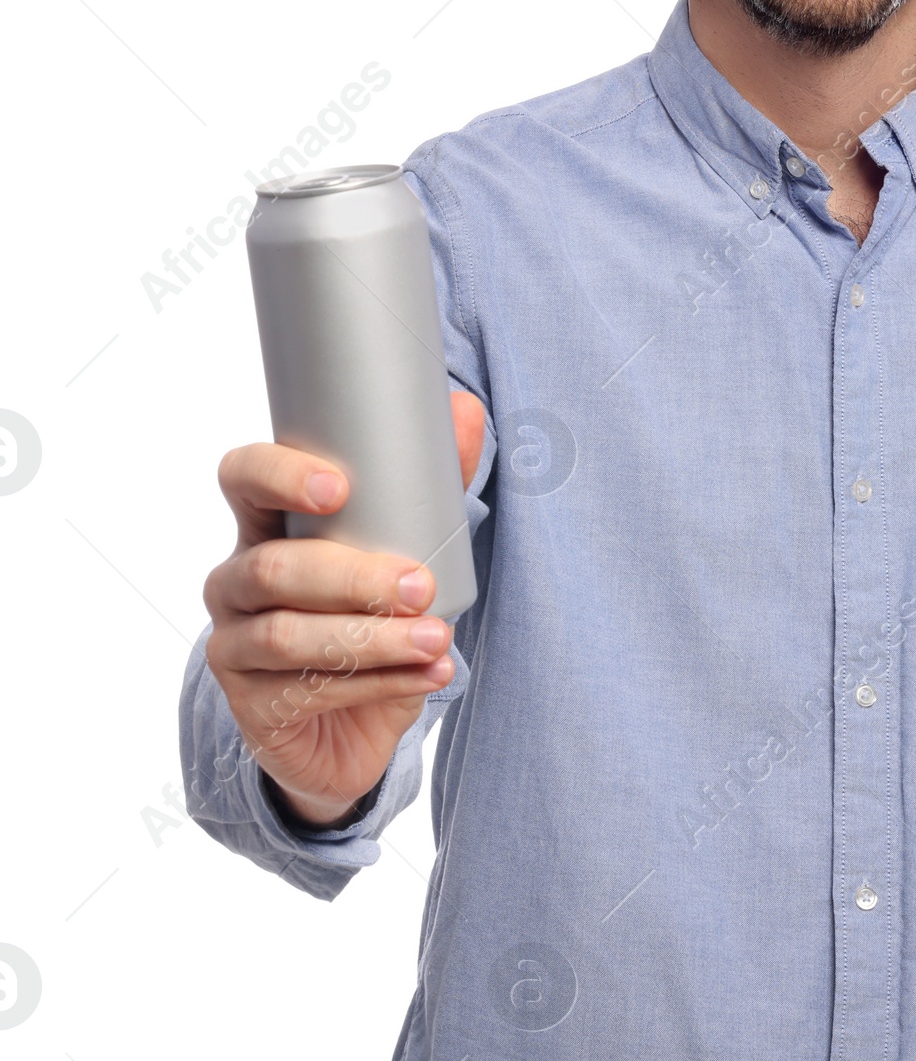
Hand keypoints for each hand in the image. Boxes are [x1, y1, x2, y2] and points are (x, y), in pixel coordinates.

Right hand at [201, 390, 484, 827]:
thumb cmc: (373, 611)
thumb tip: (465, 408)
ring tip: (436, 637)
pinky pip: (308, 690)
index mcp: (267, 525)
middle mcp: (236, 581)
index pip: (243, 478)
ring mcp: (235, 646)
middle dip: (352, 576)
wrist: (353, 723)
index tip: (338, 486)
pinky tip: (429, 673)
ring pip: (289, 636)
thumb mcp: (408, 547)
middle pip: (273, 568)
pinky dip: (381, 683)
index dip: (278, 476)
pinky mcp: (252, 705)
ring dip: (373, 637)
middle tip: (418, 585)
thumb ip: (433, 484)